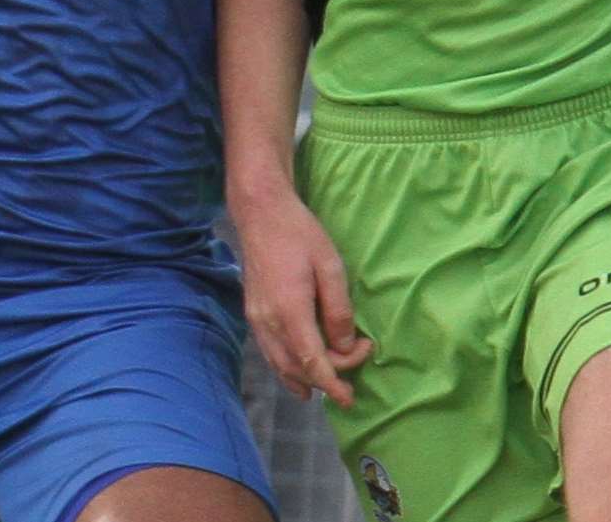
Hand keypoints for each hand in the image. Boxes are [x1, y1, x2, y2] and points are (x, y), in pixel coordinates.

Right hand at [235, 186, 372, 404]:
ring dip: (305, 380)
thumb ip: (339, 311)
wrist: (260, 213)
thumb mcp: (331, 267)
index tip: (352, 398)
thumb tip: (345, 346)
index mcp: (290, 312)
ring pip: (280, 366)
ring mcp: (257, 320)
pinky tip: (298, 377)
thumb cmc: (299, 234)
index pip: (314, 363)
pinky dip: (286, 370)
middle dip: (328, 377)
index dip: (334, 385)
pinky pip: (269, 354)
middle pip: (298, 370)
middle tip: (357, 354)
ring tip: (330, 384)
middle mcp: (269, 323)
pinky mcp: (253, 314)